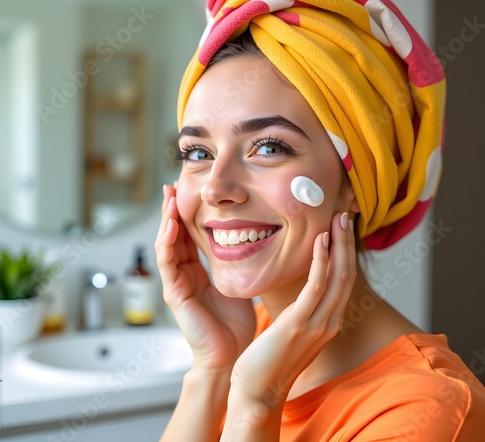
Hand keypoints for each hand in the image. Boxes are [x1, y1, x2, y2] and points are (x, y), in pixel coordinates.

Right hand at [154, 184, 255, 372]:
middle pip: (173, 236)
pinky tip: (170, 224)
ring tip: (168, 198)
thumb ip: (234, 263)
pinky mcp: (174, 294)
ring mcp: (176, 283)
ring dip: (166, 220)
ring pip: (166, 245)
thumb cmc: (233, 323)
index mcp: (196, 271)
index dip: (186, 214)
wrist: (230, 355)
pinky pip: (168, 263)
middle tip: (171, 186)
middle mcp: (183, 275)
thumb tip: (249, 241)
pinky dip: (168, 242)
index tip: (187, 192)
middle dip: (171, 211)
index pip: (187, 236)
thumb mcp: (234, 282)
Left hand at [228, 212, 356, 405]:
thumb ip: (301, 310)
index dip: (344, 252)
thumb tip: (299, 290)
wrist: (258, 391)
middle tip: (345, 215)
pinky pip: (316, 286)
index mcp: (328, 321)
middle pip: (347, 274)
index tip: (340, 229)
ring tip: (337, 220)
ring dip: (339, 245)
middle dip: (347, 243)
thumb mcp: (292, 329)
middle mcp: (330, 321)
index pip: (343, 280)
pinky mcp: (300, 324)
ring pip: (338, 276)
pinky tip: (320, 242)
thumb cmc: (270, 359)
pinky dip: (321, 262)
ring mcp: (318, 324)